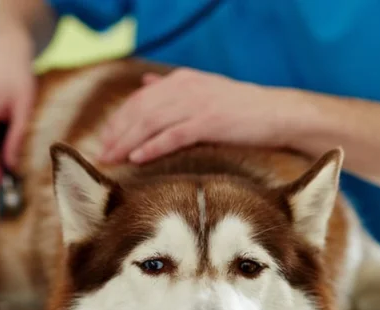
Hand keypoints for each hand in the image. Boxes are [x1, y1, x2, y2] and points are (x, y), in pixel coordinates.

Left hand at [99, 68, 296, 163]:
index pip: (139, 98)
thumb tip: (146, 82)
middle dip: (117, 132)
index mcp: (182, 80)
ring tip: (113, 158)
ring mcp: (197, 104)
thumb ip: (173, 87)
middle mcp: (185, 87)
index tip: (105, 139)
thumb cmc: (241, 108)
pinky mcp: (210, 121)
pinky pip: (173, 135)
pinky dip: (152, 146)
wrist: (277, 113)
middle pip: (140, 110)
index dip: (119, 120)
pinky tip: (137, 158)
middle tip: (102, 154)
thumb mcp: (204, 89)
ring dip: (128, 141)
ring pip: (151, 122)